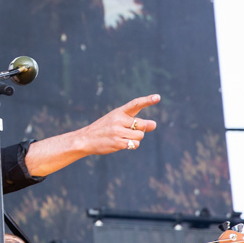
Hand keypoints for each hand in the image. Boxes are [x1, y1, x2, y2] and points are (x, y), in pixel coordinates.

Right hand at [24, 93, 160, 176]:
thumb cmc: (104, 129)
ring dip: (136, 139)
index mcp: (119, 111)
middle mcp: (118, 120)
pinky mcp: (118, 143)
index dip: (147, 100)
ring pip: (140, 136)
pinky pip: (134, 144)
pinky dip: (132, 145)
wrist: (85, 139)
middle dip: (141, 130)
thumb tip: (154, 124)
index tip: (158, 97)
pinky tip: (122, 144)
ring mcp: (118, 131)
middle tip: (130, 131)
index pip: (135, 104)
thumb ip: (135, 122)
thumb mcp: (117, 121)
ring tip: (124, 138)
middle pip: (142, 124)